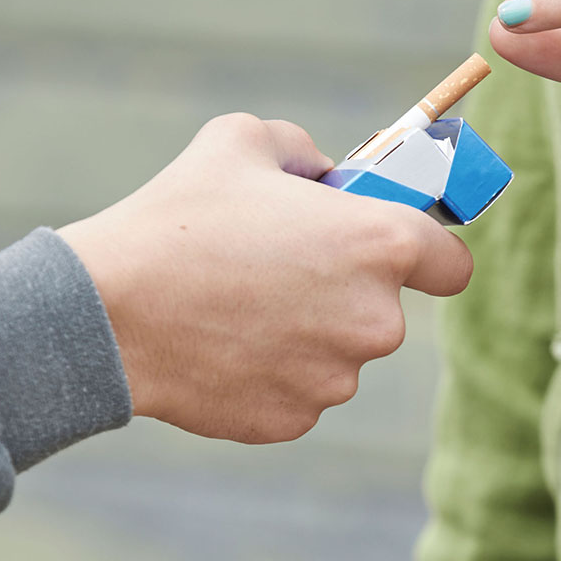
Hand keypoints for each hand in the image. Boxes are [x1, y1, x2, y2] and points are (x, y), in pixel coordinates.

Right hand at [58, 113, 471, 442]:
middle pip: (384, 310)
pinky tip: (224, 344)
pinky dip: (273, 371)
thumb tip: (324, 177)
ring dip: (307, 333)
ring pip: (339, 353)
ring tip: (239, 305)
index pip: (452, 264)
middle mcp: (375, 321)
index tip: (400, 253)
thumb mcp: (242, 140)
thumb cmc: (178, 217)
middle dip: (345, 291)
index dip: (429, 254)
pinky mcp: (294, 419)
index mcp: (379, 245)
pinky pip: (299, 389)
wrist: (109, 310)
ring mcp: (335, 379)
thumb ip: (304, 151)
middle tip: (281, 268)